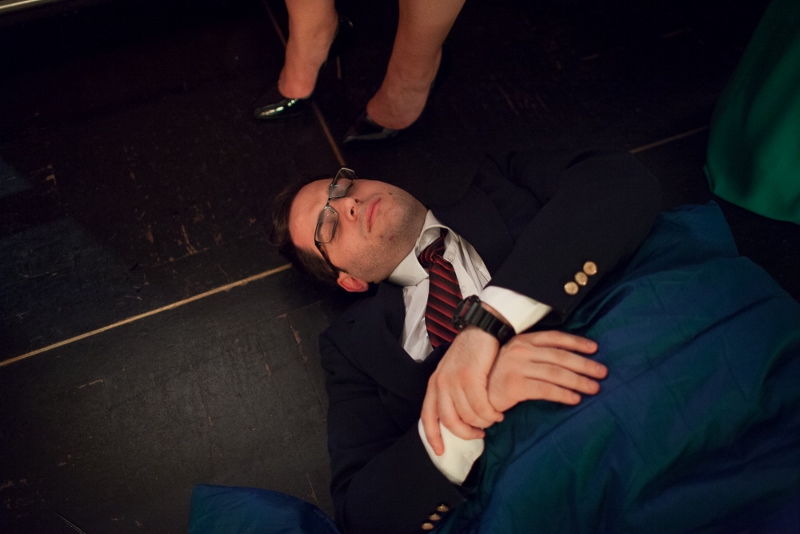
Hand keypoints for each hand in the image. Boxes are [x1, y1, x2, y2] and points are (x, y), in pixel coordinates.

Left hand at [421, 327, 503, 455]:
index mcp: (434, 384)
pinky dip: (491, 414)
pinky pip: (481, 407)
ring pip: (468, 416)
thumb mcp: (454, 372)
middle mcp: (440, 383)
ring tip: (494, 418)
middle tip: (480, 434)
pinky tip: (499, 412)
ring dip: (483, 422)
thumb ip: (452, 393)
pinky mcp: (470, 377)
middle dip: (466, 434)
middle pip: (450, 422)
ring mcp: (454, 380)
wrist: (482, 329)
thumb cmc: (472, 352)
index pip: (428, 418)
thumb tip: (459, 418)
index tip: (440, 452)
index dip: (433, 437)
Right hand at [487, 331, 605, 412]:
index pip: (555, 338)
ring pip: (556, 373)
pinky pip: (546, 390)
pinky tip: (575, 399)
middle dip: (584, 364)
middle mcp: (520, 351)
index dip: (576, 342)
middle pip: (560, 356)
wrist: (475, 393)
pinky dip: (564, 394)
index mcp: (523, 340)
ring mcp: (517, 367)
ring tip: (594, 388)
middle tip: (602, 372)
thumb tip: (567, 359)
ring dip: (579, 380)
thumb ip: (536, 355)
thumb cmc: (498, 376)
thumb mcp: (516, 358)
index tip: (594, 349)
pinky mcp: (514, 385)